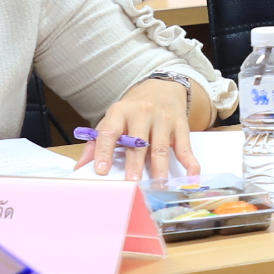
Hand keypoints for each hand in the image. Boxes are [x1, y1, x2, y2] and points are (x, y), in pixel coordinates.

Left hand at [82, 77, 200, 179]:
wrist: (162, 87)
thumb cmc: (133, 109)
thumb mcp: (113, 119)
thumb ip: (97, 142)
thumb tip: (82, 167)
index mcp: (120, 112)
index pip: (109, 132)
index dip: (104, 151)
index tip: (101, 170)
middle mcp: (142, 113)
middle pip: (138, 142)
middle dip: (135, 164)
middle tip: (132, 183)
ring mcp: (163, 119)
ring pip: (160, 147)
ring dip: (159, 168)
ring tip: (157, 186)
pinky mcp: (181, 125)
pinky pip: (185, 146)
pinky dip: (190, 162)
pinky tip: (191, 176)